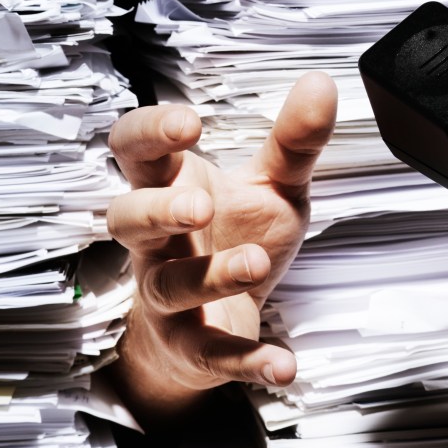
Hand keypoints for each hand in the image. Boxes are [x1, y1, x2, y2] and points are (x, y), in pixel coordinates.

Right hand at [105, 73, 336, 424]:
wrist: (220, 320)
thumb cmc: (236, 238)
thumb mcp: (272, 188)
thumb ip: (294, 141)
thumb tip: (321, 83)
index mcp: (169, 189)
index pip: (133, 151)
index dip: (149, 133)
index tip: (189, 122)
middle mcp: (157, 243)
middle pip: (126, 220)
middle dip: (157, 211)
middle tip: (199, 206)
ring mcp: (167, 296)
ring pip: (165, 288)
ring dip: (207, 278)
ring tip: (254, 264)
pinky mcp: (193, 347)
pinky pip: (212, 356)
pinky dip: (246, 361)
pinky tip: (284, 364)